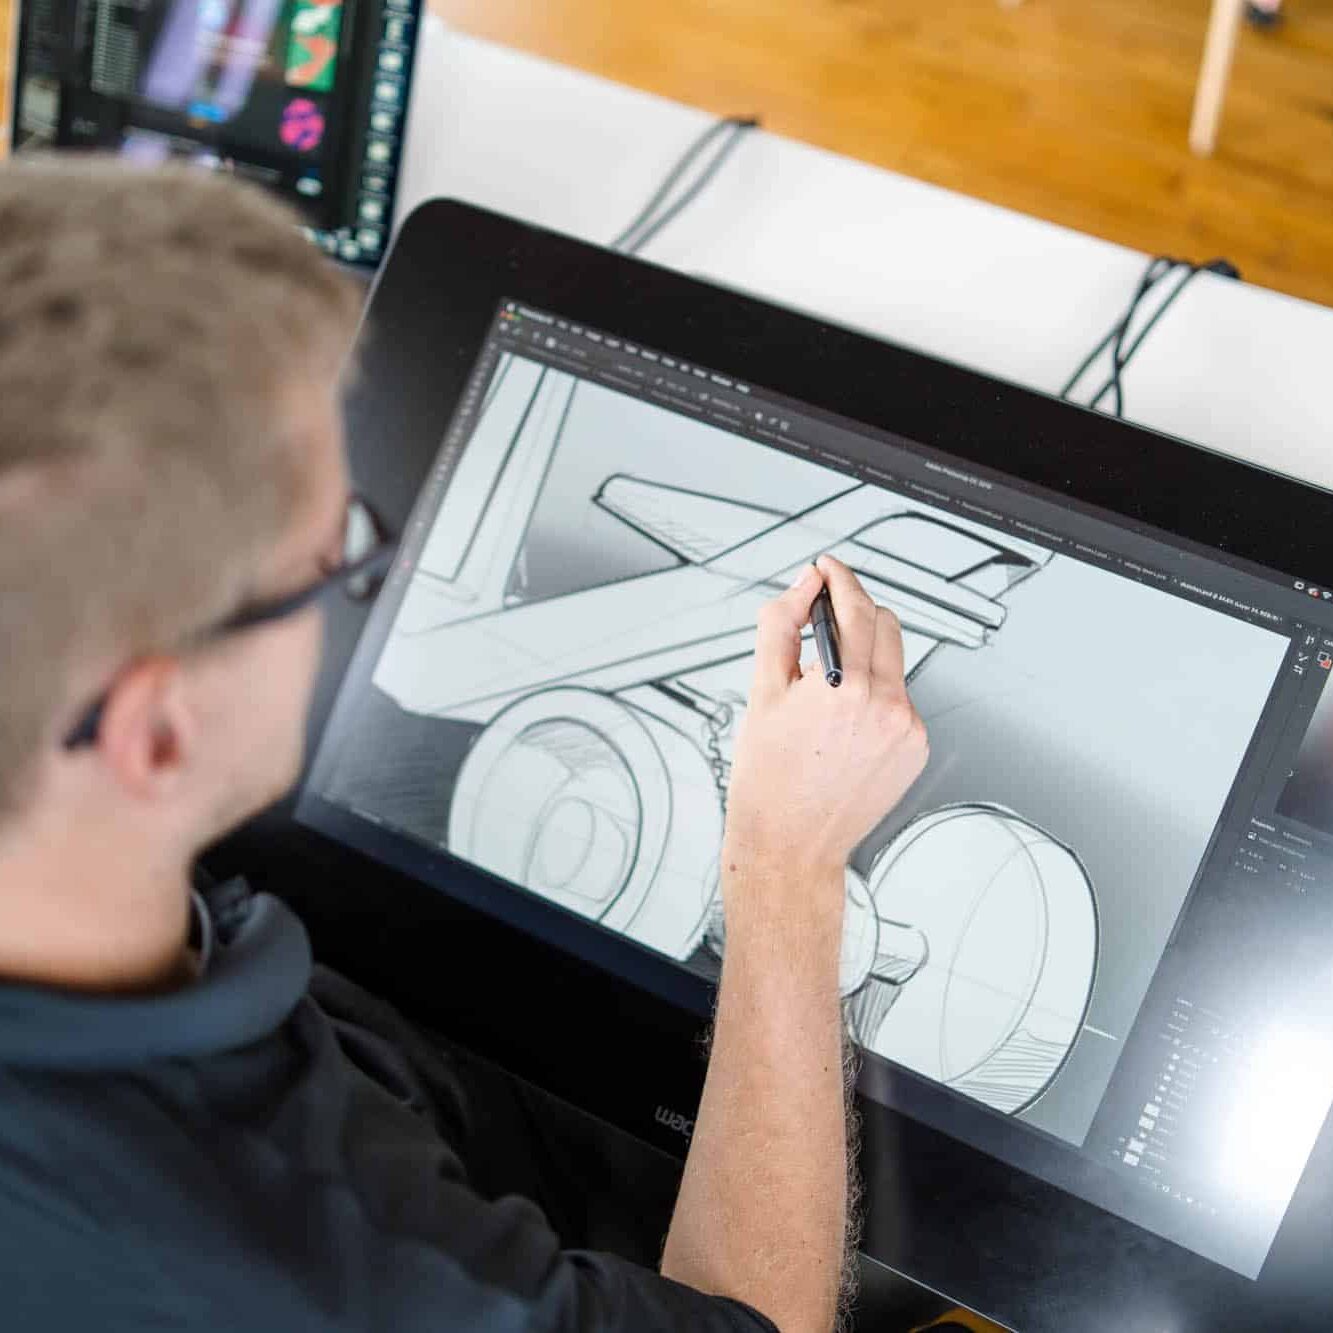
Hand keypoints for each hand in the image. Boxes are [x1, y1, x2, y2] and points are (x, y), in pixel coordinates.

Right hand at [723, 554, 928, 928]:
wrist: (789, 845)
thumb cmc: (769, 783)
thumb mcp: (761, 693)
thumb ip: (782, 626)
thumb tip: (803, 588)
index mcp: (844, 688)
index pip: (854, 607)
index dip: (839, 579)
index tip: (828, 570)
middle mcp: (885, 706)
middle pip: (884, 624)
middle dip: (853, 613)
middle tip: (821, 620)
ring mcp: (907, 730)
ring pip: (894, 661)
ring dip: (865, 654)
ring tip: (826, 686)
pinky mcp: (915, 749)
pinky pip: (901, 698)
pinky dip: (876, 693)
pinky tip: (844, 718)